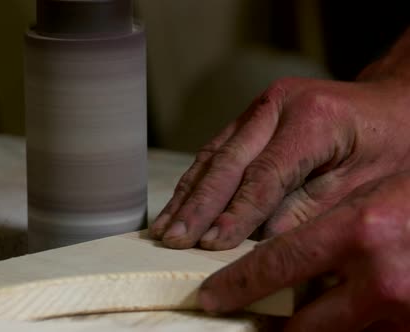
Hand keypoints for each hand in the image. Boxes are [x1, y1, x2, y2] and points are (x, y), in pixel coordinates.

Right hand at [149, 76, 409, 249]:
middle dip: (197, 207)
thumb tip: (260, 244)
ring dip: (186, 196)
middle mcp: (278, 105)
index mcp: (313, 117)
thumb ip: (310, 212)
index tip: (211, 244)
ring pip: (212, 156)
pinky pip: (215, 151)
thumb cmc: (391, 144)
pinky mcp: (249, 118)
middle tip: (174, 240)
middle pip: (227, 162)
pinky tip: (177, 206)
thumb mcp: (364, 185)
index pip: (264, 174)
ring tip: (164, 229)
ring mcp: (260, 108)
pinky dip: (195, 182)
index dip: (235, 213)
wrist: (392, 105)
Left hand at [198, 172, 409, 331]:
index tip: (210, 297)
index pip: (277, 265)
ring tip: (301, 318)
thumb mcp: (376, 199)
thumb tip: (277, 262)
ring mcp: (406, 314)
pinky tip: (354, 314)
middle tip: (256, 322)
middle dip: (275, 328)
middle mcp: (384, 280)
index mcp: (364, 231)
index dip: (237, 285)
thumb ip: (328, 233)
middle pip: (302, 325)